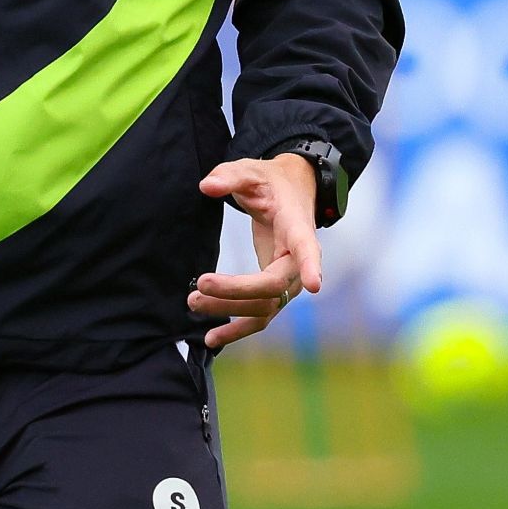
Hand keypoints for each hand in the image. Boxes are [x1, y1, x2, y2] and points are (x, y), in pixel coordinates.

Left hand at [190, 154, 322, 350]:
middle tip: (198, 287)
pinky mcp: (275, 291)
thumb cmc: (269, 182)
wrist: (289, 194)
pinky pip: (260, 316)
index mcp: (297, 226)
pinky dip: (237, 329)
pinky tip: (211, 338)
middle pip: (273, 286)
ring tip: (193, 303)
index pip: (308, 248)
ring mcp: (288, 281)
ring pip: (264, 307)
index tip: (314, 285)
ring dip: (229, 311)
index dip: (311, 265)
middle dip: (236, 291)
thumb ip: (229, 176)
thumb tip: (207, 187)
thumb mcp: (250, 170)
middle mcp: (297, 260)